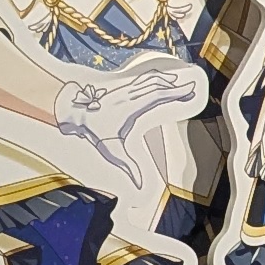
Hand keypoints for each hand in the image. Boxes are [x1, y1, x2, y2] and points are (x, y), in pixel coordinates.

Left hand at [59, 58, 204, 195]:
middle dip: (176, 87)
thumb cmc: (93, 128)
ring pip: (150, 80)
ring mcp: (125, 89)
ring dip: (165, 81)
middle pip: (159, 86)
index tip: (192, 91)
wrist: (73, 108)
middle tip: (191, 88)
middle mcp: (132, 94)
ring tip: (176, 82)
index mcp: (135, 106)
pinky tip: (155, 79)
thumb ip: (129, 167)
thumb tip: (140, 186)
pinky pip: (141, 80)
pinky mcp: (119, 88)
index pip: (161, 96)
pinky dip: (153, 78)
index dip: (178, 93)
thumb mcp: (112, 150)